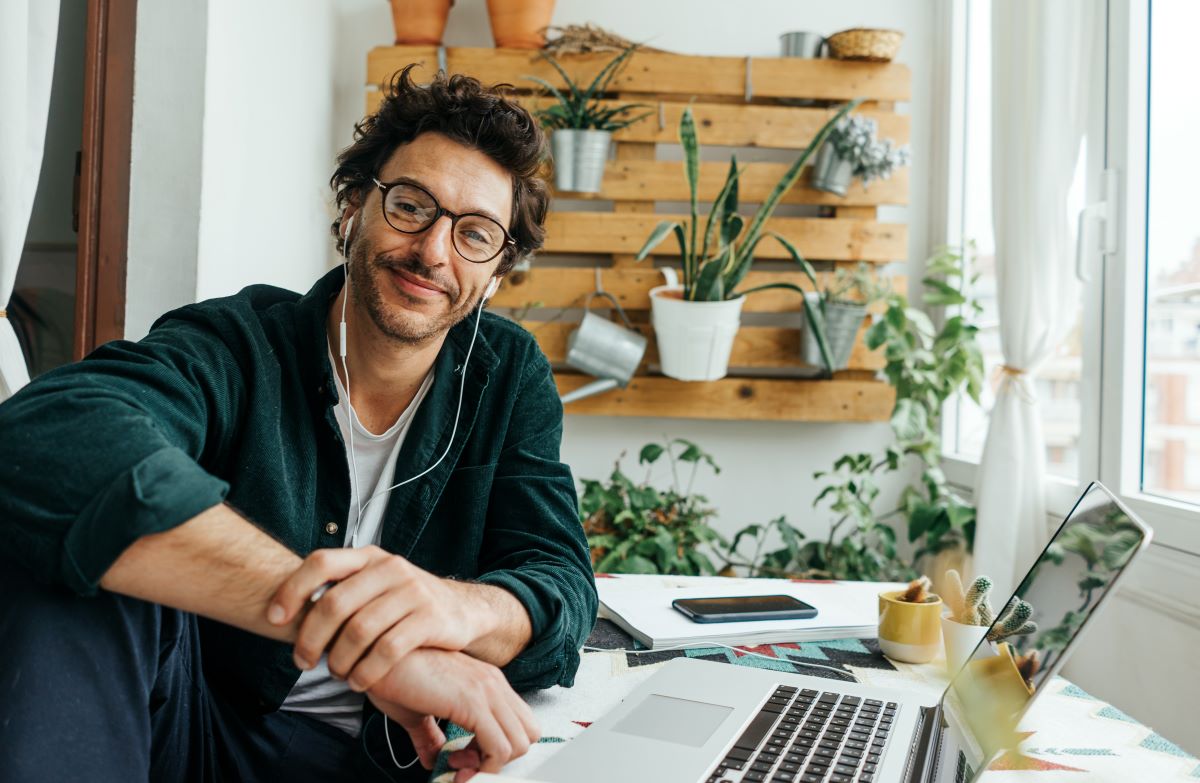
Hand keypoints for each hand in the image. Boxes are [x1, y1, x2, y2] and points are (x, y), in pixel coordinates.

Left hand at [267, 545, 476, 690]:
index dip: (292, 590)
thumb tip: (284, 610)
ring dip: (338, 660)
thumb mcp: (376, 583)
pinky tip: (359, 682)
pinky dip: (366, 671)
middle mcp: (390, 568)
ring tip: (336, 675)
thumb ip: (342, 589)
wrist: (462, 610)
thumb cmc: (404, 602)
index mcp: (369, 556)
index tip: (274, 619)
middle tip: (302, 662)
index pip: (321, 562)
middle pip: (335, 603)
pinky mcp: (430, 618)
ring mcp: (412, 592)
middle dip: (310, 639)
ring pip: (359, 631)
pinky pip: (388, 650)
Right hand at [367, 649, 539, 775]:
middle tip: (463, 764)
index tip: (463, 758)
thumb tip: (433, 758)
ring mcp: (487, 690)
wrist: (376, 658)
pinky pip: (499, 749)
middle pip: (527, 734)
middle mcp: (492, 684)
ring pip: (519, 744)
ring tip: (456, 765)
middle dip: (500, 759)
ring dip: (490, 766)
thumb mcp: (416, 712)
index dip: (496, 749)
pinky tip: (454, 766)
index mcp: (485, 682)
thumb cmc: (391, 676)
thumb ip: (430, 736)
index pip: (518, 724)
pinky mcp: (474, 702)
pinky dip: (483, 768)